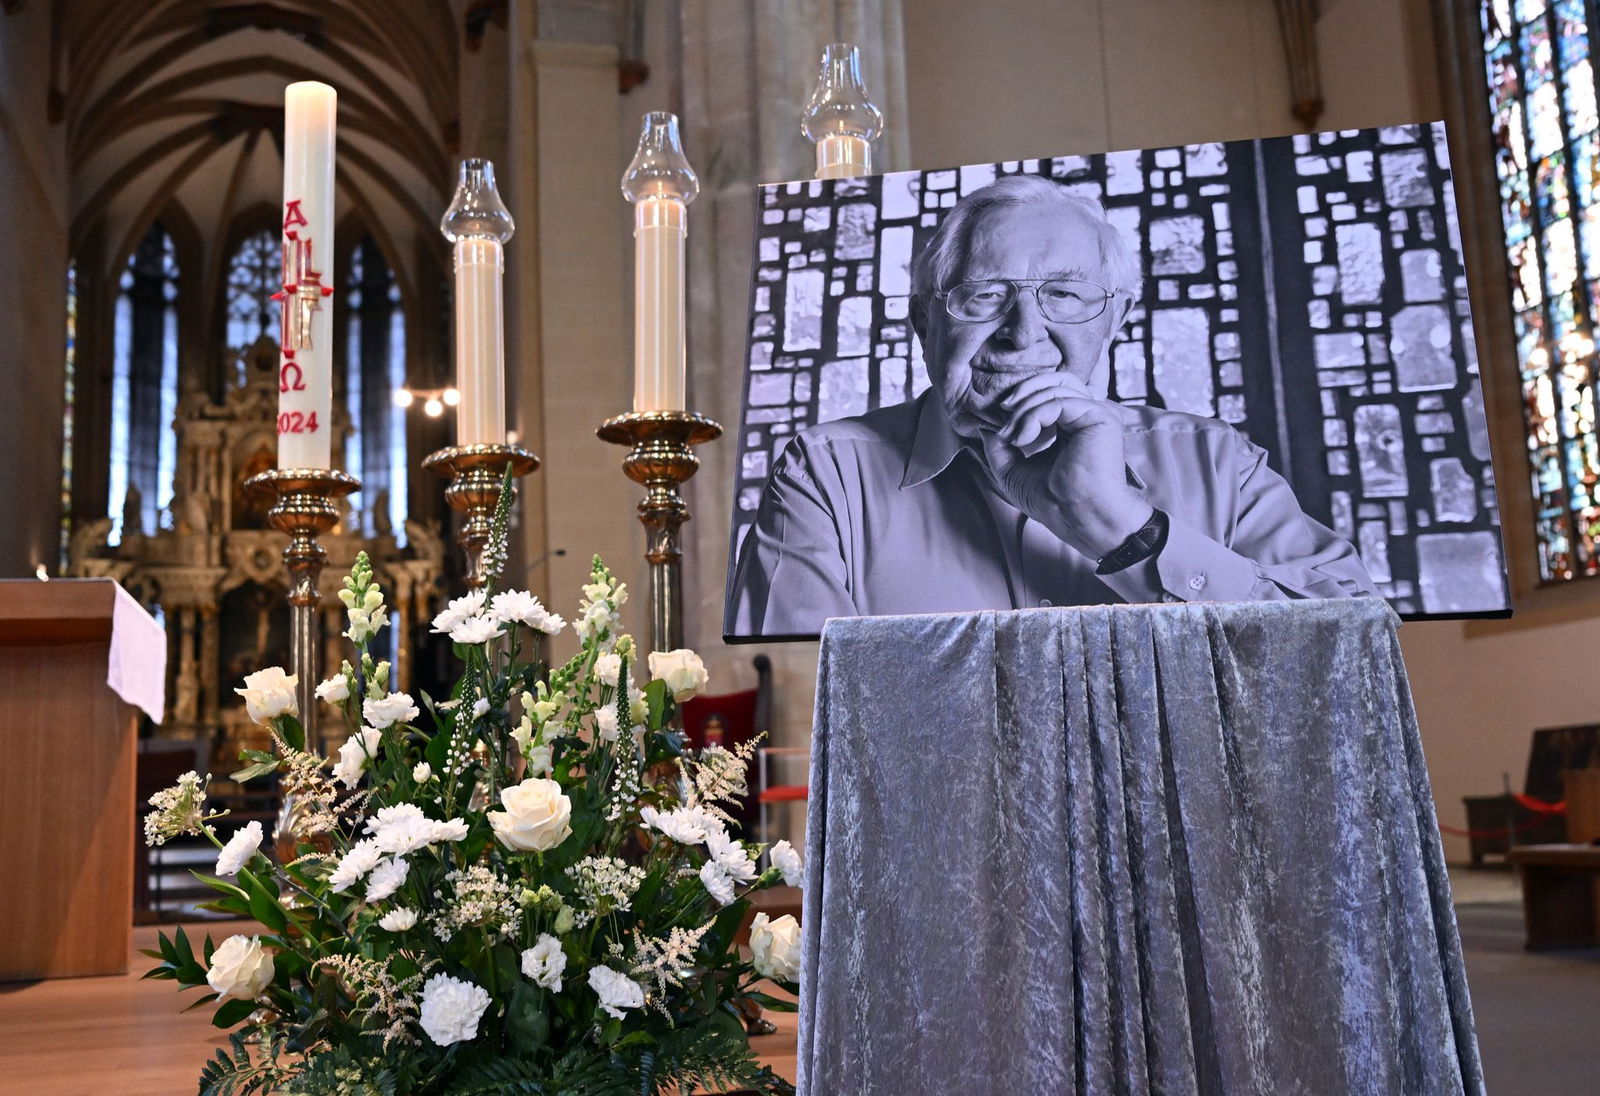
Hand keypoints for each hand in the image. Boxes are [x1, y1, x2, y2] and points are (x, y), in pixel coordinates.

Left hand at [976, 372, 1152, 559]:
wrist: (1077, 518)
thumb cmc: (1053, 501)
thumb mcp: (1013, 470)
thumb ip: (999, 447)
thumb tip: (984, 425)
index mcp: (1073, 426)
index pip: (1050, 393)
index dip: (1022, 399)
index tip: (1000, 424)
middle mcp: (1087, 416)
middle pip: (1056, 380)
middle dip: (1023, 392)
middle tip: (1002, 411)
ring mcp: (1095, 414)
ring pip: (1055, 387)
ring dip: (1025, 409)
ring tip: (1014, 436)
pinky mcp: (1099, 416)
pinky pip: (1058, 401)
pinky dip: (1034, 416)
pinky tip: (1024, 438)